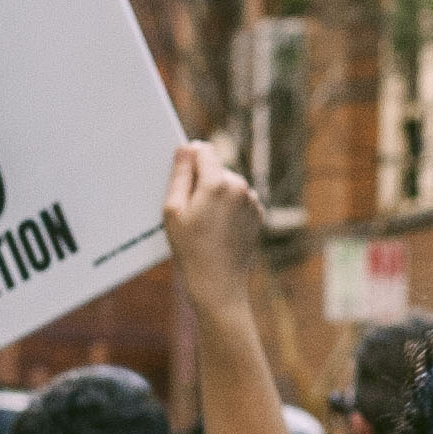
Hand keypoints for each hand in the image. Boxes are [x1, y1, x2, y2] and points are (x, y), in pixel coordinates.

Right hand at [163, 139, 264, 318]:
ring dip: (218, 195)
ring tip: (207, 224)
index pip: (204, 150)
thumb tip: (186, 148)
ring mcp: (253, 202)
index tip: (183, 179)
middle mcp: (241, 187)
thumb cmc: (190, 250)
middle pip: (217, 168)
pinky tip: (220, 229)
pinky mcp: (259, 215)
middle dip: (204, 182)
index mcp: (218, 183)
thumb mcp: (173, 211)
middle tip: (192, 212)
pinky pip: (240, 200)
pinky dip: (230, 208)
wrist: (218, 285)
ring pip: (229, 184)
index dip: (190, 160)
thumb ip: (180, 174)